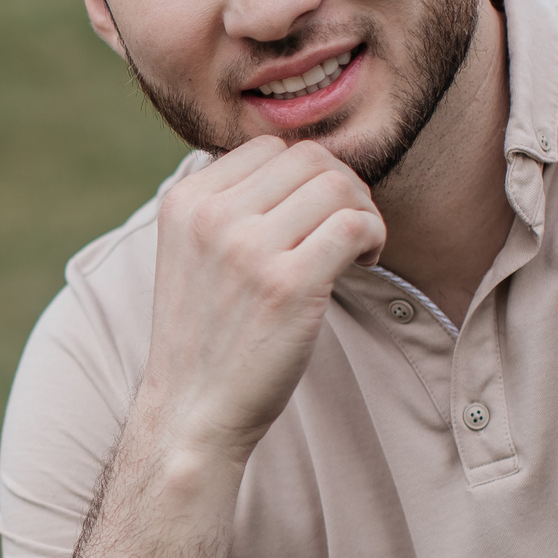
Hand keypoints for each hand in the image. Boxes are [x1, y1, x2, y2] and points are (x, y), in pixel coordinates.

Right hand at [139, 137, 386, 463]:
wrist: (193, 411)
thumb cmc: (206, 335)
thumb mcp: (192, 253)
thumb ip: (228, 205)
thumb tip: (300, 163)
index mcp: (184, 202)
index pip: (267, 147)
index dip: (305, 175)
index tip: (313, 215)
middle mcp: (211, 216)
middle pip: (307, 158)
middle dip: (341, 187)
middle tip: (347, 229)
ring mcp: (248, 248)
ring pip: (337, 186)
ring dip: (362, 211)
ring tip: (356, 248)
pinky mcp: (288, 284)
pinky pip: (354, 224)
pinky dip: (373, 235)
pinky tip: (364, 262)